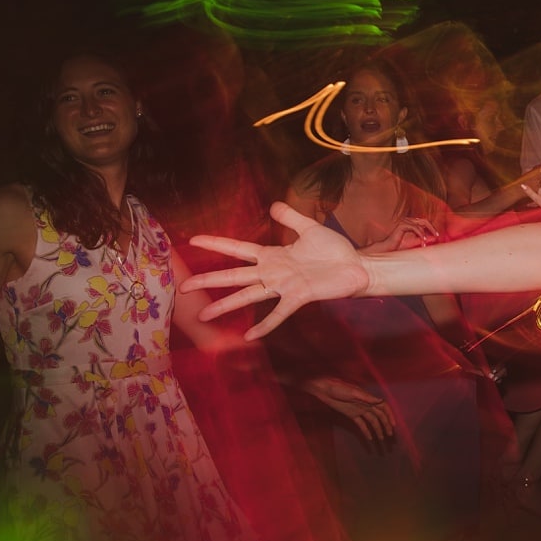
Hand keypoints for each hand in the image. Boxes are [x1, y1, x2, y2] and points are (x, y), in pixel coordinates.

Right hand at [183, 202, 369, 339]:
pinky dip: (265, 324)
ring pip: (248, 295)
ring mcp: (284, 286)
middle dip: (208, 280)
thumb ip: (291, 218)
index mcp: (273, 256)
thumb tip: (273, 205)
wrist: (357, 267)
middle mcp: (273, 273)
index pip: (238, 249)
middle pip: (234, 276)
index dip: (216, 244)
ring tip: (204, 314)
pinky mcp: (299, 296)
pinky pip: (279, 312)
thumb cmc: (334, 250)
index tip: (193, 241)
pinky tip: (249, 336)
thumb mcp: (310, 229)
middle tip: (183, 287)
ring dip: (226, 306)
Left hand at [302, 376, 395, 441]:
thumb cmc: (339, 388)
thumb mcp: (353, 392)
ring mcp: (359, 410)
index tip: (393, 426)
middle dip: (385, 425)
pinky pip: (361, 425)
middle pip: (379, 416)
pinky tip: (369, 438)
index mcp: (368, 399)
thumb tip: (381, 401)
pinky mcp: (351, 415)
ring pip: (372, 422)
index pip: (383, 407)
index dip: (389, 416)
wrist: (325, 390)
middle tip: (389, 435)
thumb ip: (367, 398)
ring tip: (381, 439)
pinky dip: (366, 431)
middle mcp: (366, 405)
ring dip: (377, 430)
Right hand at [363, 216, 439, 253]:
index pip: (424, 222)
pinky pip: (415, 228)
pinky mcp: (402, 225)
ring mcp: (404, 222)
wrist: (388, 248)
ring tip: (427, 242)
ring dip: (425, 234)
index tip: (437, 236)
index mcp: (410, 223)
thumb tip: (433, 238)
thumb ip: (422, 239)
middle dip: (432, 228)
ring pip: (420, 224)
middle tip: (437, 236)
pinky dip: (420, 234)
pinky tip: (423, 241)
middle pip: (424, 220)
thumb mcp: (414, 242)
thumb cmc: (400, 246)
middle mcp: (408, 220)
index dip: (431, 228)